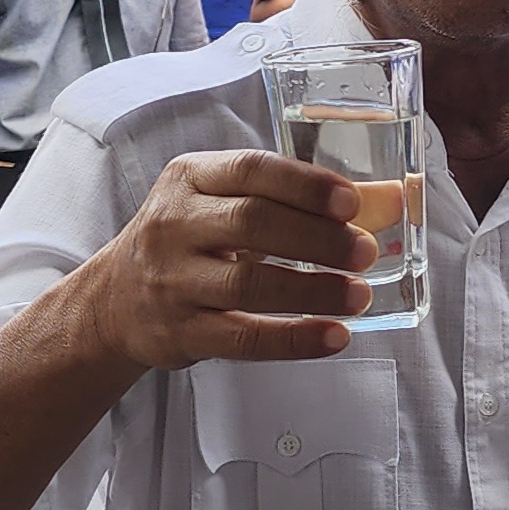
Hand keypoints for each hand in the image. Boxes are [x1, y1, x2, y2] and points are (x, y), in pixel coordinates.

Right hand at [74, 150, 374, 369]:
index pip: (251, 170)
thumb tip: (395, 198)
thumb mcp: (231, 202)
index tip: (352, 201)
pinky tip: (334, 336)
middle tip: (366, 252)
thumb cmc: (192, 239)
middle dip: (317, 238)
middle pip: (252, 223)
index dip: (304, 185)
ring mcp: (172, 280)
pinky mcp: (180, 332)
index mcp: (191, 178)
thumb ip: (306, 199)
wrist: (113, 301)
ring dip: (312, 290)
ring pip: (247, 283)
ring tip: (360, 295)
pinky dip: (294, 339)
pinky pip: (242, 337)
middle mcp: (173, 224)